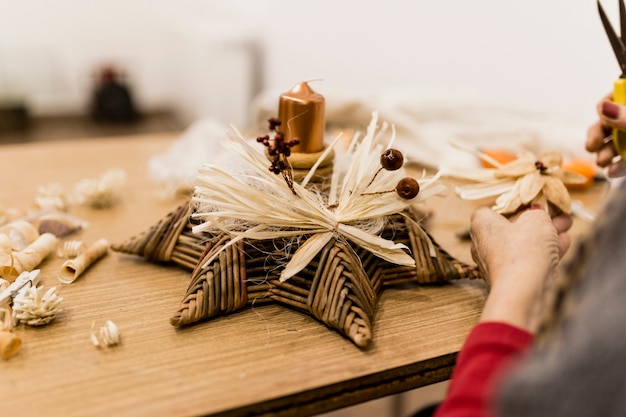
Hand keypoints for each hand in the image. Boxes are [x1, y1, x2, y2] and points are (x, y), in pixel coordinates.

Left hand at [469, 206, 571, 332]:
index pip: (490, 209)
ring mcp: (496, 263)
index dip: (511, 203)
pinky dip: (544, 251)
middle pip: (511, 226)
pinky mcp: (509, 279)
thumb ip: (538, 213)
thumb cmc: (524, 247)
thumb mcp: (536, 219)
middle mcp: (483, 243)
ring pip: (523, 244)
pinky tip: (564, 243)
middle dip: (537, 219)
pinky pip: (527, 260)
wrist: (523, 290)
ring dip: (545, 234)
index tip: (530, 201)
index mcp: (481, 225)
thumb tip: (536, 213)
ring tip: (566, 225)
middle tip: (557, 213)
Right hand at [586, 93, 625, 176]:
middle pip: (611, 122)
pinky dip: (619, 166)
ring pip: (617, 142)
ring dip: (605, 153)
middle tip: (591, 146)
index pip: (616, 96)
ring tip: (601, 163)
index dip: (606, 105)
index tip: (600, 114)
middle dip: (598, 135)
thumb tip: (603, 107)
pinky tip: (612, 172)